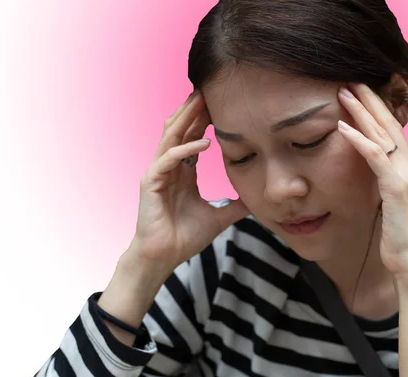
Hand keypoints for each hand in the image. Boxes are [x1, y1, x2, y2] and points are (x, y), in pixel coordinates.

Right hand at [130, 91, 249, 272]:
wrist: (163, 257)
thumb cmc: (183, 237)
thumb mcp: (218, 217)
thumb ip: (234, 207)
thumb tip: (255, 202)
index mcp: (182, 172)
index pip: (193, 137)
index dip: (205, 121)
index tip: (223, 104)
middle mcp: (169, 167)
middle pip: (181, 129)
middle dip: (195, 110)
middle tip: (211, 89)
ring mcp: (159, 172)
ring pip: (171, 136)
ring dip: (187, 118)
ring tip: (203, 101)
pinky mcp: (151, 182)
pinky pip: (168, 159)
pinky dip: (186, 149)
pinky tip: (205, 143)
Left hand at [336, 83, 407, 278]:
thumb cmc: (396, 234)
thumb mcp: (389, 202)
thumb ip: (383, 182)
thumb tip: (371, 173)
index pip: (392, 131)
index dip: (376, 110)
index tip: (361, 91)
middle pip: (388, 124)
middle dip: (369, 100)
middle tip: (351, 80)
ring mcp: (405, 174)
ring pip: (381, 134)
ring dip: (361, 111)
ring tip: (343, 92)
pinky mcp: (395, 187)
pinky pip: (374, 156)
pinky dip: (358, 139)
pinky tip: (342, 126)